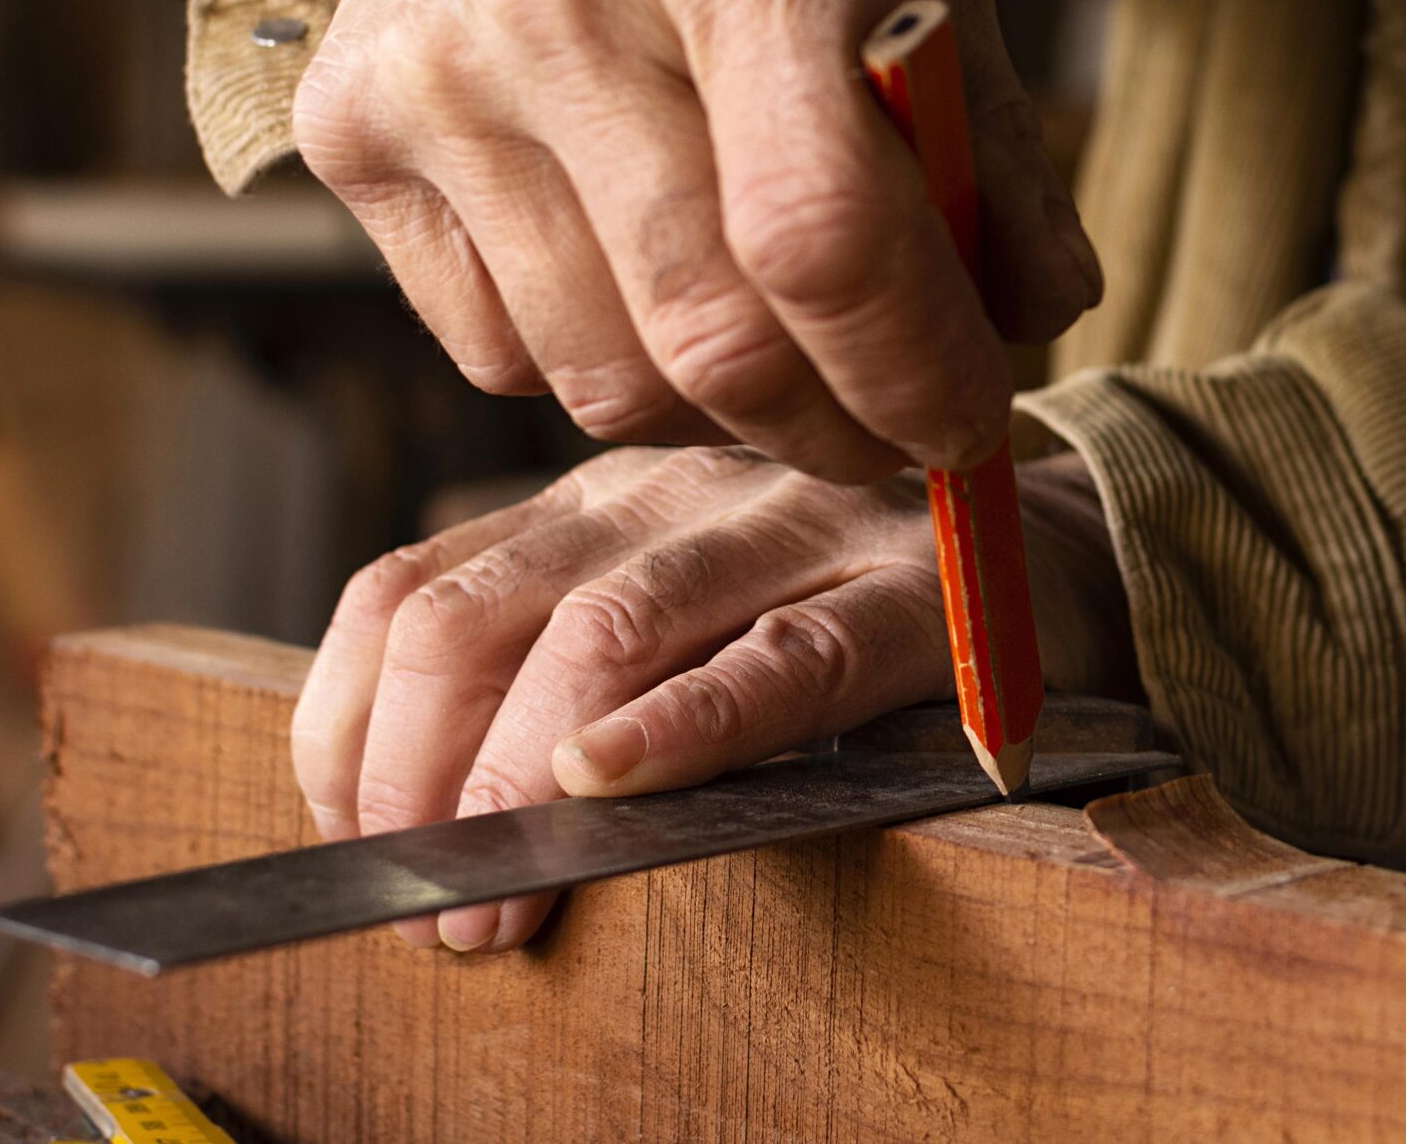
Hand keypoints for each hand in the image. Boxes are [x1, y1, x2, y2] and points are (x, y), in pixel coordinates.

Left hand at [289, 445, 1134, 954]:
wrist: (1056, 564)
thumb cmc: (840, 617)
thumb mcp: (673, 621)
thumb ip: (552, 674)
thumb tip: (398, 817)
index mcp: (599, 501)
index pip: (408, 591)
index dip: (349, 732)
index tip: (356, 848)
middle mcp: (675, 491)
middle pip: (475, 617)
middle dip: (421, 780)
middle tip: (437, 914)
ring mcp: (796, 529)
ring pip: (604, 628)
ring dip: (522, 781)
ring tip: (504, 902)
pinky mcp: (916, 597)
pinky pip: (787, 661)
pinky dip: (686, 727)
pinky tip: (618, 784)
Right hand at [291, 0, 1099, 481]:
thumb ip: (983, 122)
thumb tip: (1037, 312)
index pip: (821, 232)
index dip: (914, 369)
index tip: (974, 424)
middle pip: (709, 334)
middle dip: (837, 430)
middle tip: (900, 428)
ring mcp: (432, 71)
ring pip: (598, 374)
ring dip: (721, 411)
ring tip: (783, 347)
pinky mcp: (347, 128)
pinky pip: (494, 348)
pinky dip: (600, 365)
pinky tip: (651, 285)